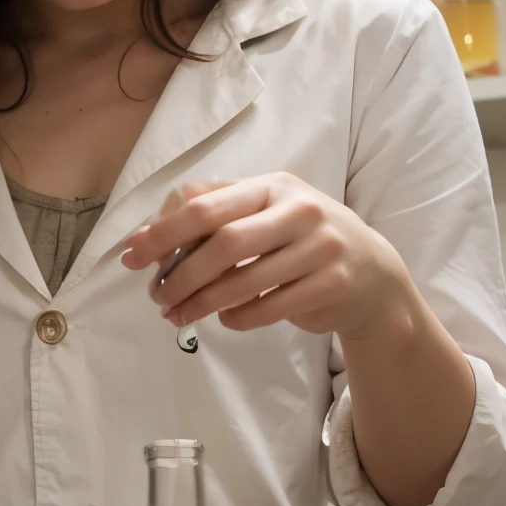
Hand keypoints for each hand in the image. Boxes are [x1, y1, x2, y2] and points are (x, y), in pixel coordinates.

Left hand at [121, 174, 414, 340]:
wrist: (373, 272)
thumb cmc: (301, 239)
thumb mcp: (267, 211)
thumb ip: (216, 212)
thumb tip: (150, 237)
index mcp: (272, 186)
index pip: (205, 205)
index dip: (163, 231)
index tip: (132, 255)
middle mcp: (299, 210)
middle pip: (223, 243)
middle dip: (181, 273)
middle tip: (156, 295)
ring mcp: (321, 248)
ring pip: (245, 280)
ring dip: (202, 302)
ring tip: (177, 313)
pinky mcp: (333, 285)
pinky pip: (270, 307)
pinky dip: (238, 317)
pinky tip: (224, 320)